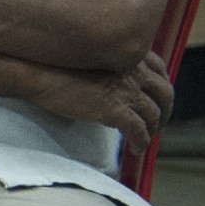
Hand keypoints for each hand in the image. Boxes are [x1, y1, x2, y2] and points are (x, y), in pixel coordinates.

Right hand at [28, 49, 173, 155]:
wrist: (38, 73)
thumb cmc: (53, 63)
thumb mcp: (90, 57)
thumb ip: (107, 66)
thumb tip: (108, 82)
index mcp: (127, 56)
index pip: (158, 70)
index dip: (162, 84)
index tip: (156, 95)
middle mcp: (133, 72)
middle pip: (165, 93)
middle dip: (165, 109)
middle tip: (159, 121)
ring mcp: (126, 91)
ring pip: (154, 114)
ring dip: (153, 129)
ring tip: (146, 137)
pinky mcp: (115, 110)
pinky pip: (137, 131)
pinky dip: (140, 142)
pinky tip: (134, 150)